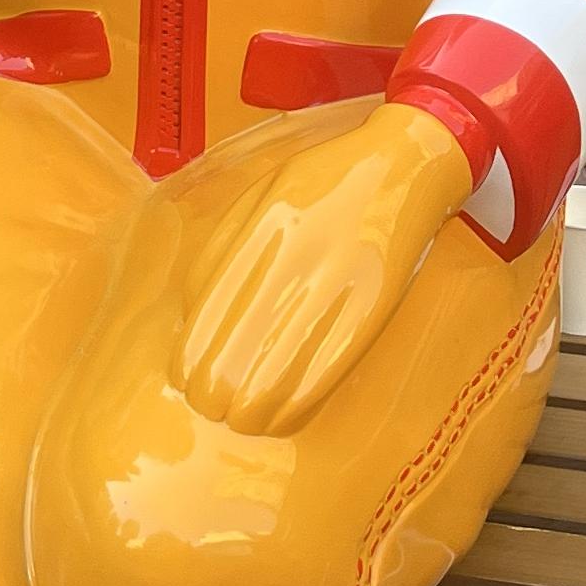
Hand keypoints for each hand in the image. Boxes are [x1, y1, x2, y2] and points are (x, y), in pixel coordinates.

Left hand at [178, 100, 474, 435]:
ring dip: (250, 409)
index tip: (185, 380)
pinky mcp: (370, 308)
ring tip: (241, 418)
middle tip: (211, 403)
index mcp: (258, 232)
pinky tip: (279, 418)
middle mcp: (292, 261)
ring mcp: (335, 287)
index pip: (209, 319)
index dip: (191, 362)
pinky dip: (295, 405)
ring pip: (276, 373)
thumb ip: (221, 251)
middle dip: (214, 393)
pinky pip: (325, 371)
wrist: (400, 167)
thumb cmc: (323, 182)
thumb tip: (190, 315)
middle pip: (235, 353)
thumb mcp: (258, 198)